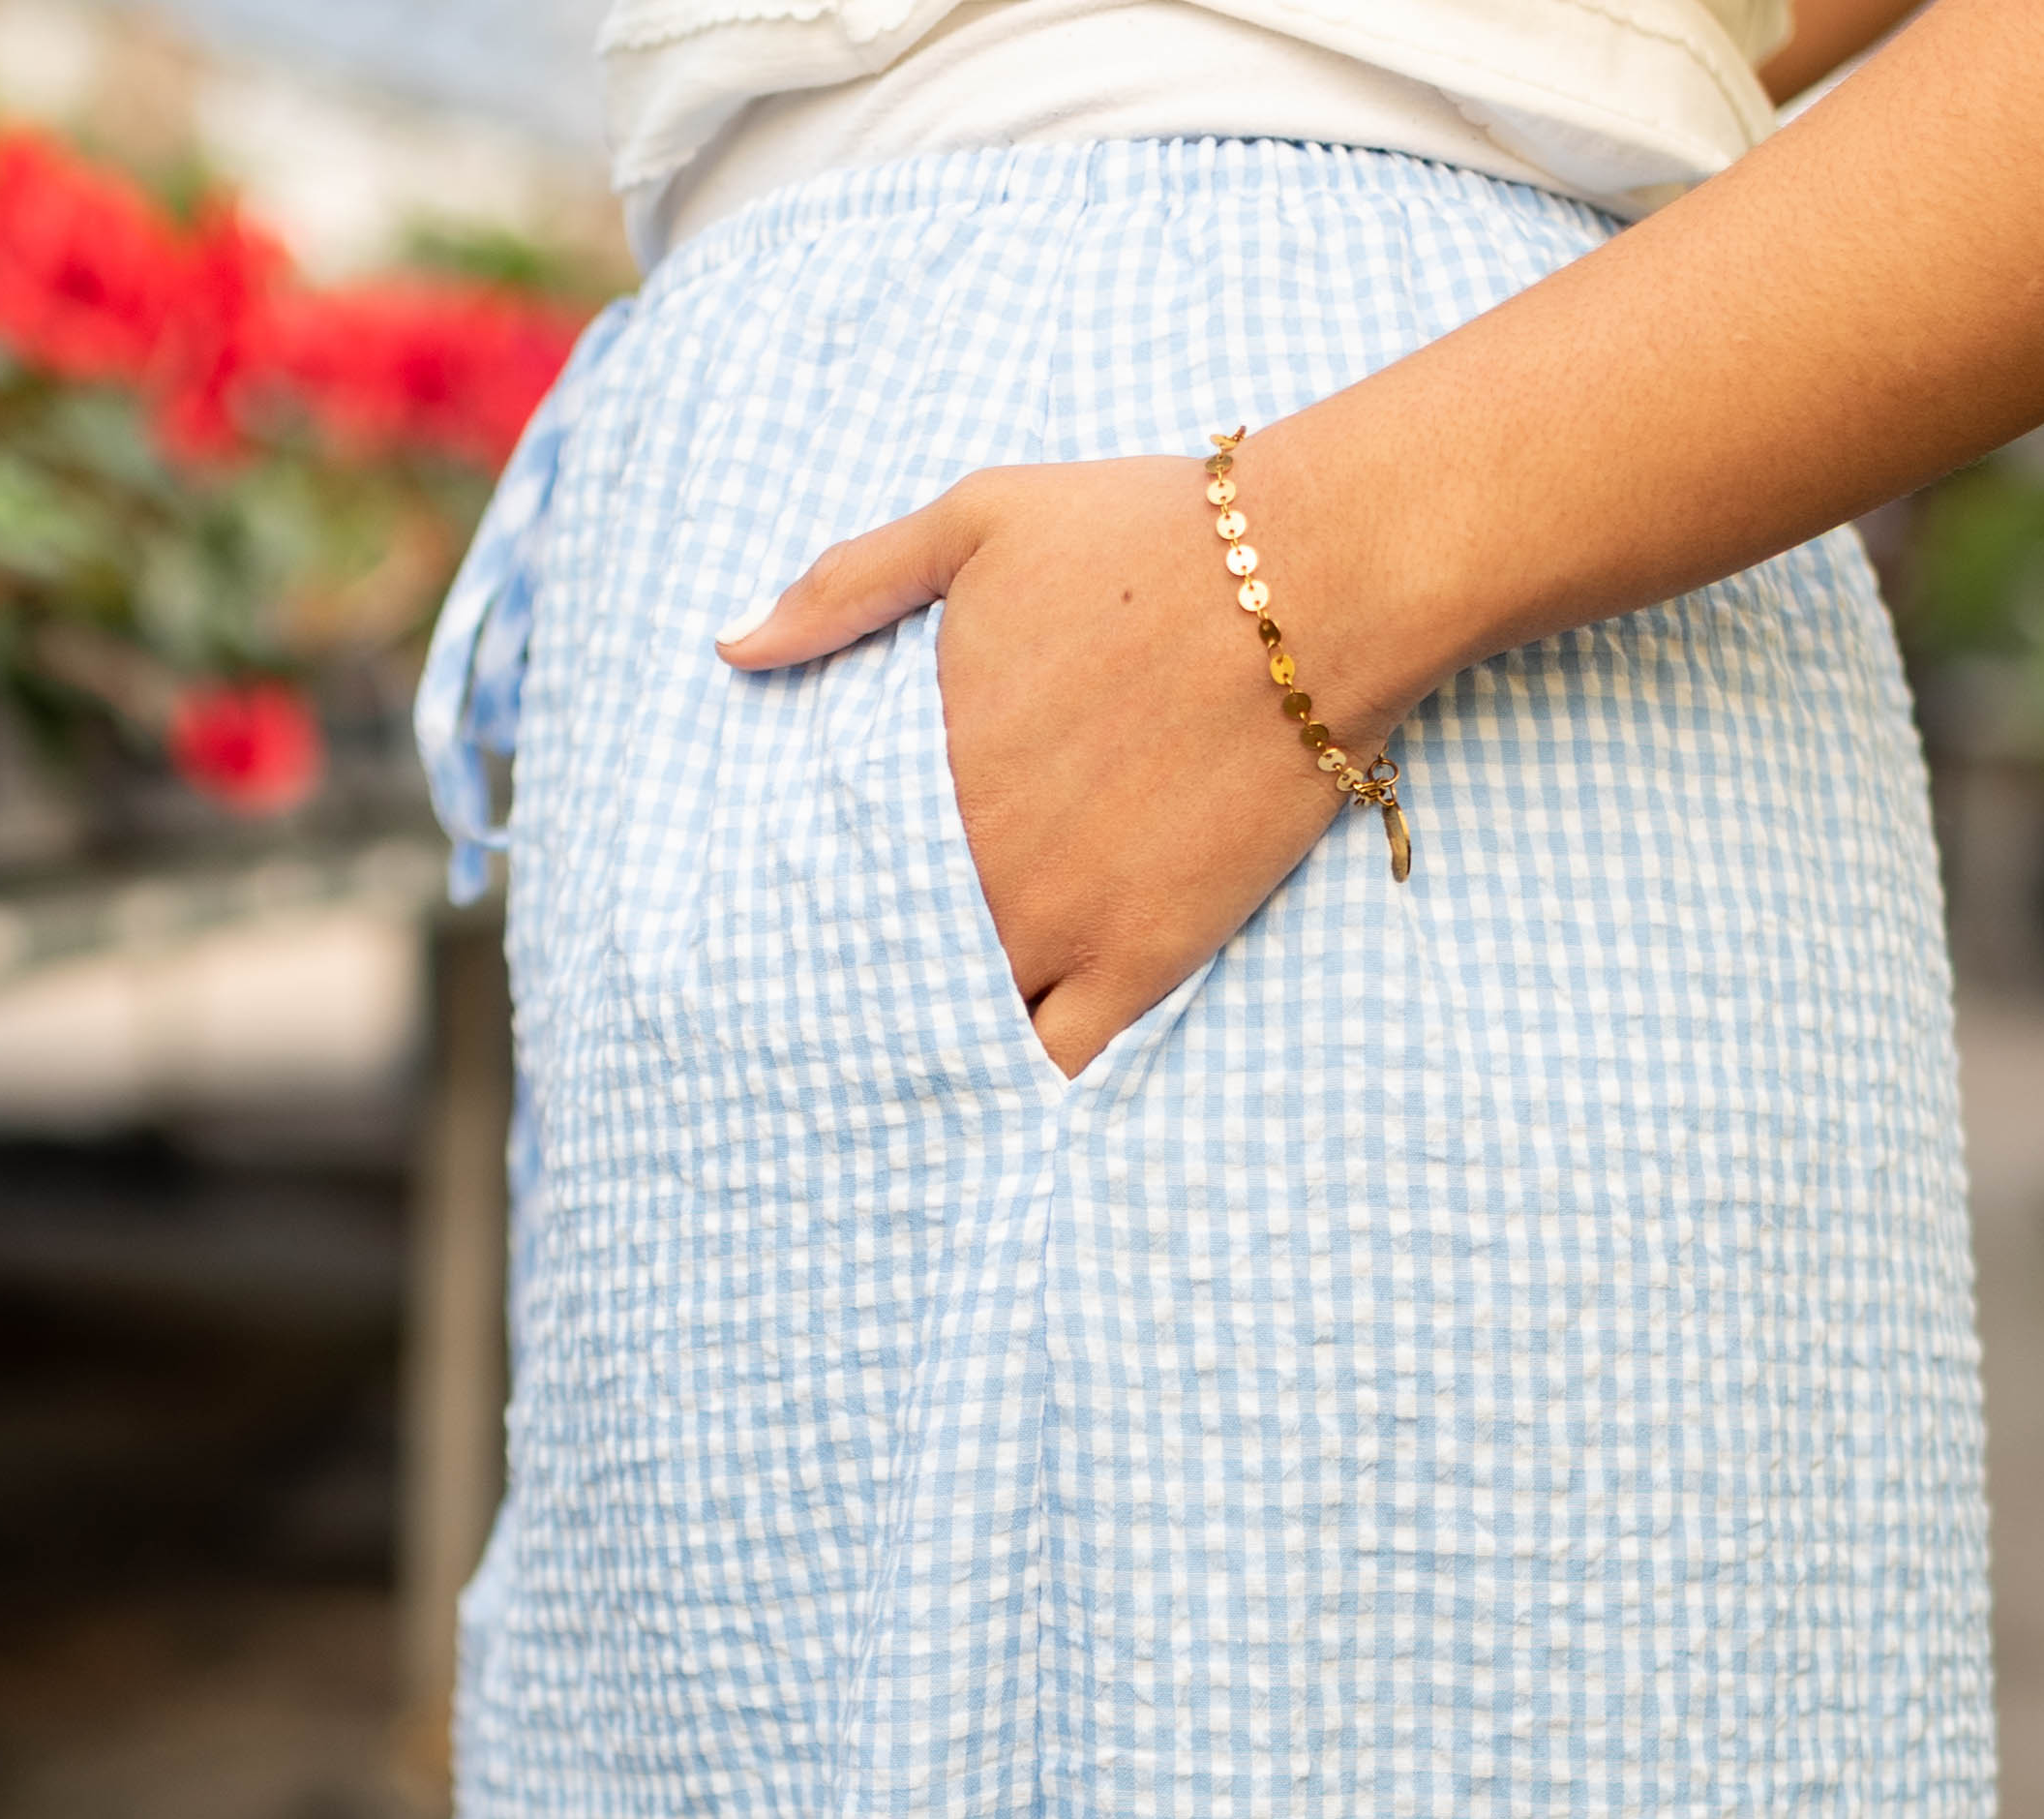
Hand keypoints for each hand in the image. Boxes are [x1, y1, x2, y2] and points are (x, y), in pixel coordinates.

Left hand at [719, 449, 1389, 1075]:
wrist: (1312, 584)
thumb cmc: (1147, 535)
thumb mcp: (975, 522)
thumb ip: (846, 587)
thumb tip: (732, 649)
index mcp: (919, 769)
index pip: (832, 870)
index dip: (831, 894)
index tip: (827, 908)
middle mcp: (975, 862)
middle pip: (891, 957)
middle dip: (878, 972)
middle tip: (865, 990)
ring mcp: (1059, 924)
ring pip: (967, 1019)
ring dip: (948, 1027)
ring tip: (936, 1037)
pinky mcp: (1143, 962)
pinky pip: (1061, 1061)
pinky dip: (1029, 1070)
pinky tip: (1016, 1067)